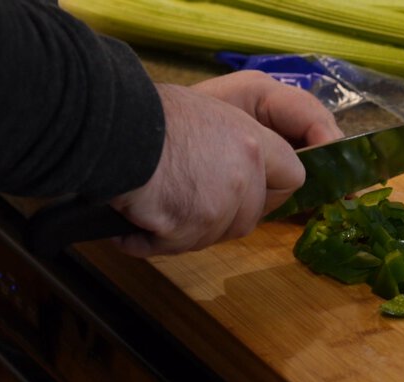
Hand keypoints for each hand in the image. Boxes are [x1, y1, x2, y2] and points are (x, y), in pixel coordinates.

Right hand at [109, 70, 342, 256]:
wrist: (110, 128)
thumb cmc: (148, 115)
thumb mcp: (208, 114)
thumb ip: (232, 146)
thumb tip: (238, 169)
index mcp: (253, 142)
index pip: (292, 177)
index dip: (273, 191)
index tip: (254, 196)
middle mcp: (244, 174)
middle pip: (251, 218)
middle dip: (224, 218)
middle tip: (190, 203)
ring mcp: (219, 204)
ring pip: (215, 236)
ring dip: (188, 231)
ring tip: (156, 208)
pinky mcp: (189, 227)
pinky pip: (176, 246)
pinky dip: (153, 242)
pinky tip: (134, 226)